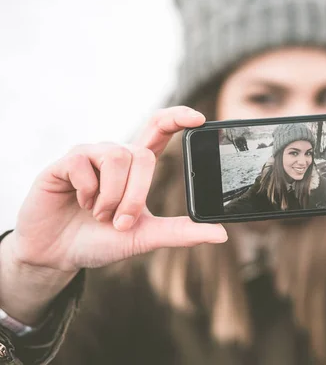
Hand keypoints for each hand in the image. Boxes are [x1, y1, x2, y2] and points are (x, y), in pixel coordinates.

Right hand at [0, 106, 227, 323]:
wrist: (57, 254)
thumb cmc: (102, 240)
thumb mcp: (145, 237)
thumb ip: (181, 233)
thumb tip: (221, 234)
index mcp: (137, 167)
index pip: (159, 130)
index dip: (178, 118)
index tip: (199, 118)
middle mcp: (116, 155)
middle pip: (142, 155)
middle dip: (136, 194)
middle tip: (122, 222)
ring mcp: (89, 156)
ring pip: (117, 158)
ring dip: (111, 196)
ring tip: (99, 214)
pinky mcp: (65, 162)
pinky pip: (84, 165)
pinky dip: (87, 193)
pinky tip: (79, 203)